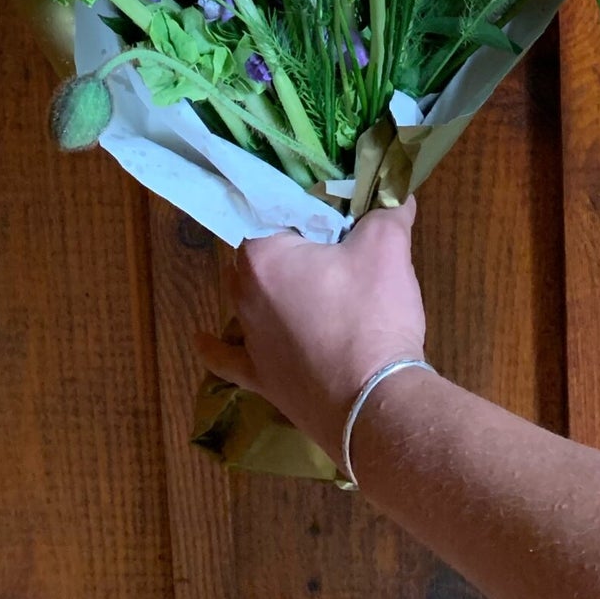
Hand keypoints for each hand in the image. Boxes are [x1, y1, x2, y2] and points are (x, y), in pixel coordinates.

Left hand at [194, 200, 426, 462]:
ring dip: (262, 287)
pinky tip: (203, 340)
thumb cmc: (372, 317)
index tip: (332, 208)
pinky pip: (228, 357)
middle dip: (288, 245)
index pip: (273, 212)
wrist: (373, 405)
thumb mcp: (387, 249)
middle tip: (330, 244)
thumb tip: (396, 193)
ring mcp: (248, 338)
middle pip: (258, 255)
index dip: (303, 207)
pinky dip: (217, 347)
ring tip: (294, 279)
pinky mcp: (259, 377)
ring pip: (244, 297)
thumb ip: (387, 213)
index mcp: (263, 255)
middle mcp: (244, 293)